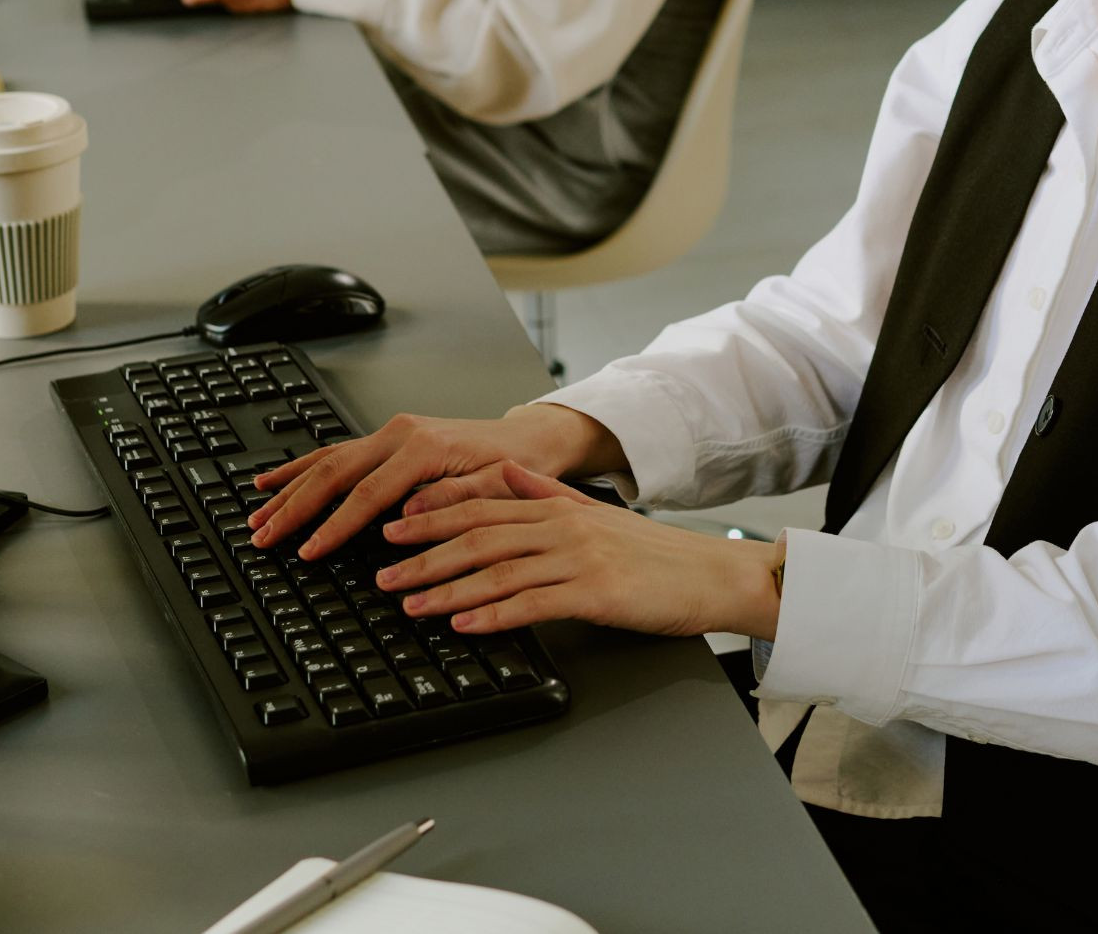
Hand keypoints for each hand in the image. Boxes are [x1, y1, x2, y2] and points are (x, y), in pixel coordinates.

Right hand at [247, 404, 618, 559]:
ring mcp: (390, 433)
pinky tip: (273, 481)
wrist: (529, 439)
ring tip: (256, 515)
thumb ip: (455, 499)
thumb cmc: (517, 465)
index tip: (309, 551)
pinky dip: (301, 469)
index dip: (335, 525)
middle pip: (334, 473)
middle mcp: (401, 434)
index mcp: (425, 447)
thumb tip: (408, 518)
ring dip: (288, 489)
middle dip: (295, 508)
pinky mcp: (386, 440)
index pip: (368, 493)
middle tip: (264, 538)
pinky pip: (334, 454)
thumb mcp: (498, 486)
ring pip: (326, 460)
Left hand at [376, 462, 783, 640]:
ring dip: (447, 589)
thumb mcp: (597, 514)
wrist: (715, 576)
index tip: (393, 527)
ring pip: (498, 570)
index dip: (432, 514)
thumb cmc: (659, 556)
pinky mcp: (596, 593)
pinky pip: (534, 604)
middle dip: (424, 554)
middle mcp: (564, 527)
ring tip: (410, 604)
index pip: (482, 504)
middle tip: (382, 571)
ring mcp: (579, 559)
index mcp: (560, 507)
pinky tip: (465, 625)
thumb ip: (546, 492)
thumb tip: (504, 471)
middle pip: (479, 535)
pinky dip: (494, 614)